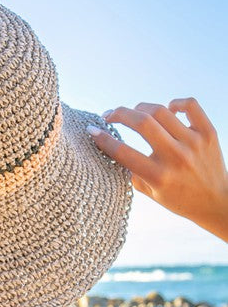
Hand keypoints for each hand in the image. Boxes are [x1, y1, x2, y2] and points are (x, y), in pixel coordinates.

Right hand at [88, 97, 227, 241]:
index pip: (123, 152)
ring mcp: (194, 143)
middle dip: (120, 114)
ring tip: (135, 113)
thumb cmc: (180, 199)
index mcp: (159, 176)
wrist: (217, 202)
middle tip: (110, 115)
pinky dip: (175, 103)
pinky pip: (190, 106)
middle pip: (142, 122)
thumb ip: (133, 173)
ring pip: (161, 111)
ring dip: (141, 108)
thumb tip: (113, 149)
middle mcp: (176, 157)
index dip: (103, 139)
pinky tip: (168, 110)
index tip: (92, 130)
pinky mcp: (208, 133)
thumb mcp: (151, 194)